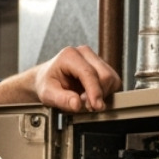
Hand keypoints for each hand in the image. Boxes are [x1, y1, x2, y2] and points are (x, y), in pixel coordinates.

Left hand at [0, 46, 120, 113]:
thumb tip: (77, 104)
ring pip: (112, 79)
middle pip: (105, 75)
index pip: (90, 73)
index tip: (96, 106)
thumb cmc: (46, 83)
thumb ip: (61, 99)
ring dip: (103, 94)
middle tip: (86, 105)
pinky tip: (92, 96)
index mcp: (69, 55)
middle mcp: (84, 53)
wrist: (47, 79)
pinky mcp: (101, 66)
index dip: (95, 92)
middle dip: (99, 94)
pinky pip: (112, 82)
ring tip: (87, 100)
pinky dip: (105, 93)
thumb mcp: (47, 94)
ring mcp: (94, 58)